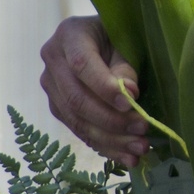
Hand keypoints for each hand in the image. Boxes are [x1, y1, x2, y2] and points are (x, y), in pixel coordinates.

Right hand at [39, 16, 147, 166]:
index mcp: (69, 36)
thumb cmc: (117, 36)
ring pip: (77, 120)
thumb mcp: (124, 42)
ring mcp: (51, 87)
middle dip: (111, 120)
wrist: (101, 39)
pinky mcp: (57, 108)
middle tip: (142, 130)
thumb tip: (129, 96)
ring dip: (111, 140)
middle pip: (77, 99)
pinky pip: (79, 131)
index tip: (131, 103)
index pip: (82, 65)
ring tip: (140, 149)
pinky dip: (105, 146)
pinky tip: (128, 157)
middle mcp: (52, 61)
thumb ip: (124, 67)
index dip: (104, 87)